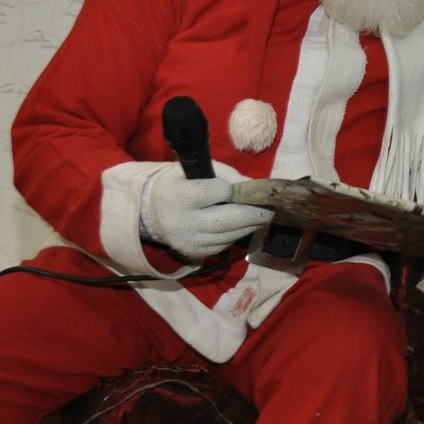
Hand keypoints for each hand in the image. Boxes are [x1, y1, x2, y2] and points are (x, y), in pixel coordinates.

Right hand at [140, 165, 270, 259]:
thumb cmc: (177, 185)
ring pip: (231, 235)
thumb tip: (255, 185)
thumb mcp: (194, 170)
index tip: (237, 186)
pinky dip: (237, 234)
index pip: (218, 192)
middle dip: (255, 213)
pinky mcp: (197, 253)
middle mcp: (186, 222)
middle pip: (229, 219)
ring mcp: (191, 241)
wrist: (150, 213)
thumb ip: (225, 174)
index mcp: (181, 196)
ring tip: (264, 216)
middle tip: (272, 207)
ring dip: (251, 225)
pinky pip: (225, 244)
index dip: (231, 189)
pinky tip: (243, 225)